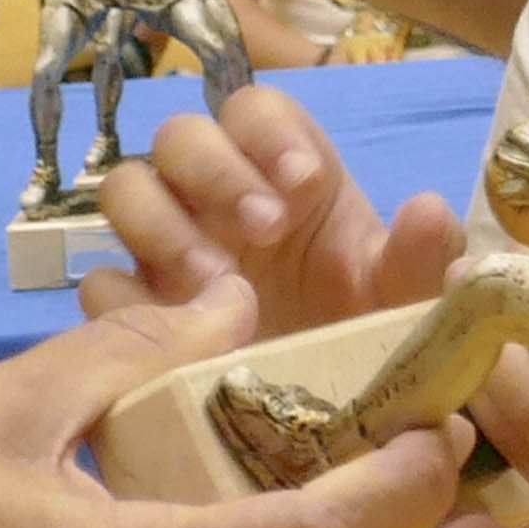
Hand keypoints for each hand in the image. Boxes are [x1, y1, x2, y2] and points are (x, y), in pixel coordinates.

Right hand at [96, 85, 460, 344]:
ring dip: (164, 225)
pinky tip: (176, 332)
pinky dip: (127, 299)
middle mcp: (216, 196)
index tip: (305, 184)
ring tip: (216, 282)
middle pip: (180, 136)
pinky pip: (100, 282)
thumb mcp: (403, 298)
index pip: (254, 109)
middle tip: (264, 230)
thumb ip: (422, 256)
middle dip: (217, 172)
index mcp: (282, 172)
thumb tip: (428, 210)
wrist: (332, 419)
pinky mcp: (136, 308)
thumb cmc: (366, 330)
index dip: (269, 134)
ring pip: (127, 190)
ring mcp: (166, 247)